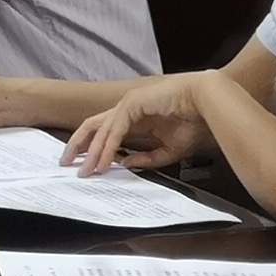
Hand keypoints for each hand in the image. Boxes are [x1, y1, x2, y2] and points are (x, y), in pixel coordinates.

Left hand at [62, 76, 211, 175]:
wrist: (209, 104)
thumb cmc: (194, 122)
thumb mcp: (168, 150)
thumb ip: (147, 159)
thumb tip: (124, 164)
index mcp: (134, 119)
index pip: (104, 132)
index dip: (91, 148)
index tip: (84, 166)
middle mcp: (126, 111)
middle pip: (92, 127)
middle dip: (77, 145)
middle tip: (65, 164)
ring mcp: (127, 105)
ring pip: (100, 129)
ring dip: (91, 152)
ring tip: (85, 171)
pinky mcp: (132, 104)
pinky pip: (115, 129)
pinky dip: (107, 146)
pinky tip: (103, 162)